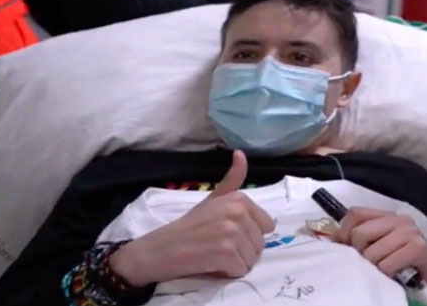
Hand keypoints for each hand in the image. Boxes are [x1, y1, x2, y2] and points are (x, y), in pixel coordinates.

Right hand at [109, 151, 274, 286]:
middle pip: (260, 244)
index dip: (249, 235)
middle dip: (242, 250)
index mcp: (239, 199)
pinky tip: (211, 264)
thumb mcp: (212, 199)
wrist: (160, 248)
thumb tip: (241, 153)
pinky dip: (228, 272)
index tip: (227, 234)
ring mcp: (231, 231)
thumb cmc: (189, 226)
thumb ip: (232, 180)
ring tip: (214, 255)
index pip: (266, 226)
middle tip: (218, 246)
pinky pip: (241, 270)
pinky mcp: (225, 252)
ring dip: (235, 263)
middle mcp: (238, 211)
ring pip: (252, 258)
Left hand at [334, 208, 426, 304]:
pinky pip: (387, 264)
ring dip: (376, 269)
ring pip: (372, 253)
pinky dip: (388, 274)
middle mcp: (400, 219)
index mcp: (388, 217)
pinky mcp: (419, 248)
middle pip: (359, 233)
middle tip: (374, 265)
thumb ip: (361, 241)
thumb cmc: (407, 266)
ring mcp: (410, 232)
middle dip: (361, 255)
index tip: (345, 250)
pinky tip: (398, 275)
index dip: (343, 232)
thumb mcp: (380, 250)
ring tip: (388, 272)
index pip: (355, 213)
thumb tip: (333, 240)